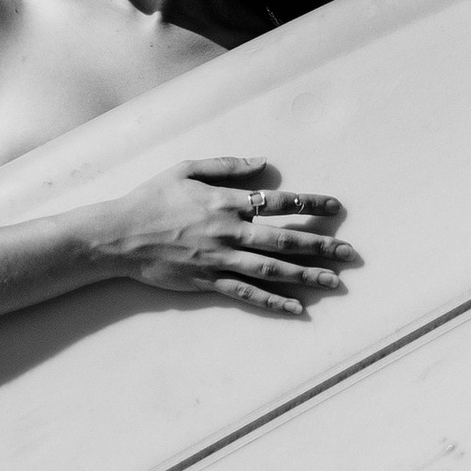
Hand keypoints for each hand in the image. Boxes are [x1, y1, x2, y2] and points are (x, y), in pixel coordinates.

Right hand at [93, 156, 350, 317]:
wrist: (119, 235)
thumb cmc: (151, 198)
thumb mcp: (187, 168)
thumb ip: (227, 165)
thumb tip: (263, 162)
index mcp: (225, 202)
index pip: (278, 202)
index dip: (309, 204)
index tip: (336, 208)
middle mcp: (228, 232)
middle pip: (283, 240)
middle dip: (320, 246)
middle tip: (350, 254)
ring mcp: (219, 260)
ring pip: (272, 270)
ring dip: (306, 276)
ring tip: (334, 283)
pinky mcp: (208, 282)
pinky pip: (247, 293)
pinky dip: (273, 302)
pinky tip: (297, 309)